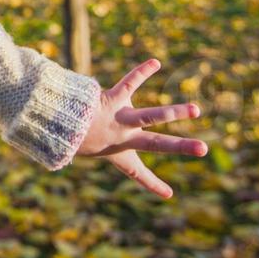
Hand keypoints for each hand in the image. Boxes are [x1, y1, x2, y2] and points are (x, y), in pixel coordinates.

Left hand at [75, 59, 207, 198]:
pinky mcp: (113, 99)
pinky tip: (155, 62)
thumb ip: (87, 142)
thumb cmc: (71, 135)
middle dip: (181, 147)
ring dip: (174, 112)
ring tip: (195, 110)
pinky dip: (142, 72)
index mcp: (119, 151)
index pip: (137, 174)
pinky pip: (129, 83)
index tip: (168, 194)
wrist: (54, 123)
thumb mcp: (86, 145)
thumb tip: (99, 157)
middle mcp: (125, 136)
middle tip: (204, 149)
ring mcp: (121, 118)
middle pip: (157, 143)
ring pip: (152, 115)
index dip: (152, 184)